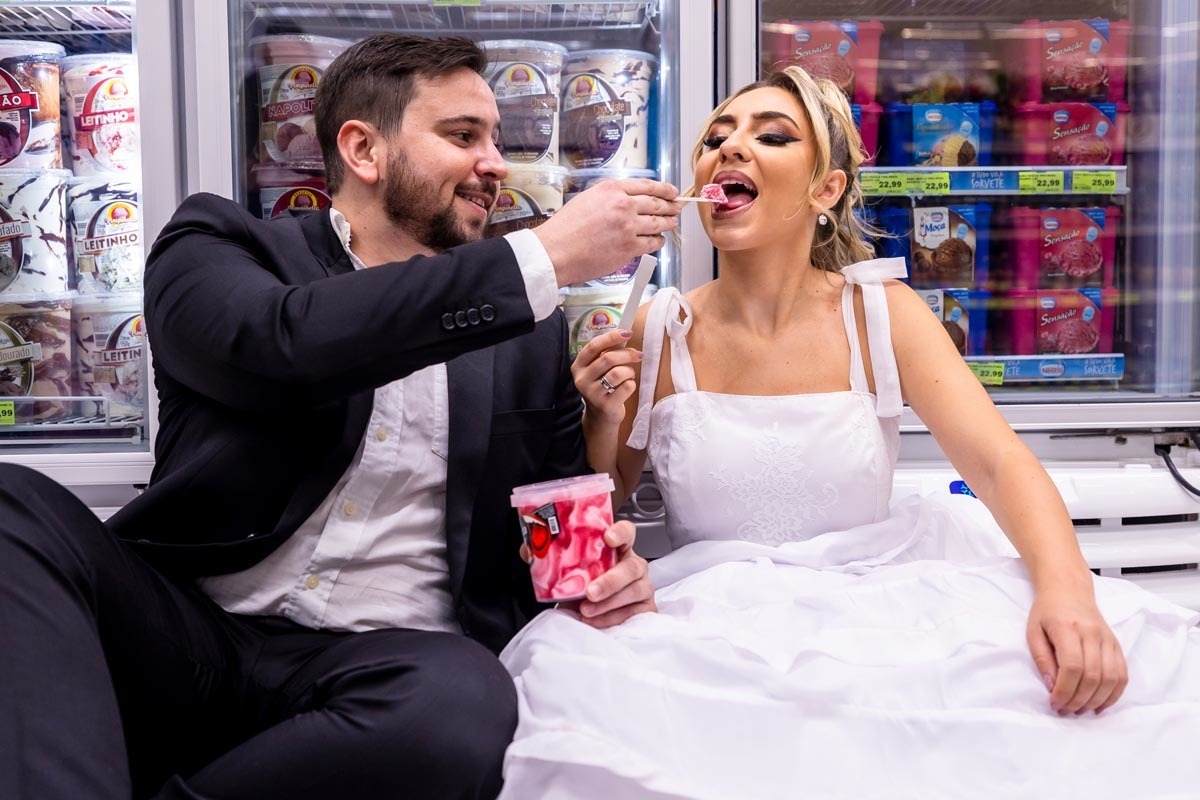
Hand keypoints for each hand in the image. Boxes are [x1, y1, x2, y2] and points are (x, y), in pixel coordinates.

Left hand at [522, 520, 655, 627]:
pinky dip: (612, 619)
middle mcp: (634, 565)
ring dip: (608, 604)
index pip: (627, 532)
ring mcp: (642, 586)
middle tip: (589, 592)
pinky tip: (594, 621)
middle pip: (632, 567)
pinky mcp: (644, 608)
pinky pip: (633, 614)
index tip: (608, 537)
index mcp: (618, 548)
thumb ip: (549, 555)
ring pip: (634, 591)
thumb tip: (528, 550)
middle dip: (610, 581)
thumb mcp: (567, 567)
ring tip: (585, 611)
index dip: (620, 532)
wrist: (590, 609)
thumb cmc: (585, 583)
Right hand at [534, 179, 680, 286]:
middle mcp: (624, 205)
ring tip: (672, 223)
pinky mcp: (629, 248)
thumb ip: (610, 196)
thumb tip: (628, 200)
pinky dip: (658, 241)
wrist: (557, 251)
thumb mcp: (587, 198)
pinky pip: (652, 243)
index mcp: (612, 189)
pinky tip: (659, 241)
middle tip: (677, 208)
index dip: (664, 189)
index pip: (646, 185)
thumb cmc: (565, 228)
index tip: (672, 191)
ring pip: (658, 223)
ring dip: (668, 223)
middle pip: (656, 203)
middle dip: (670, 206)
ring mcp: (629, 227)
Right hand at [572, 328, 641, 426]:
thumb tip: (625, 334)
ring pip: (618, 373)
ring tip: (628, 376)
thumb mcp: (598, 369)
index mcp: (578, 366)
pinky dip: (631, 384)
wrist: (600, 416)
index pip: (593, 346)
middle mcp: (582, 380)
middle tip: (638, 355)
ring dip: (629, 372)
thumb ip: (606, 353)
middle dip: (627, 354)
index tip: (627, 332)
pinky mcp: (605, 405)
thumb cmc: (603, 386)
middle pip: (608, 359)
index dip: (611, 337)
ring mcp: (592, 394)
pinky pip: (626, 387)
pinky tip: (626, 388)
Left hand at [1026, 586, 1127, 714]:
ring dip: (1096, 701)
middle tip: (1065, 711)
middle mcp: (1092, 633)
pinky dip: (1113, 694)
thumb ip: (1042, 659)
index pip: (1072, 667)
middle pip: (1092, 676)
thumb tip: (1051, 686)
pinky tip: (1099, 704)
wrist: (1069, 591)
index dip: (1064, 690)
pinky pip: (1122, 675)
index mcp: (1067, 628)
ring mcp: (1108, 639)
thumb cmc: (1047, 612)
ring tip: (1080, 710)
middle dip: (1078, 700)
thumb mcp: (1033, 632)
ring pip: (1110, 679)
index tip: (1054, 703)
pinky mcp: (1117, 645)